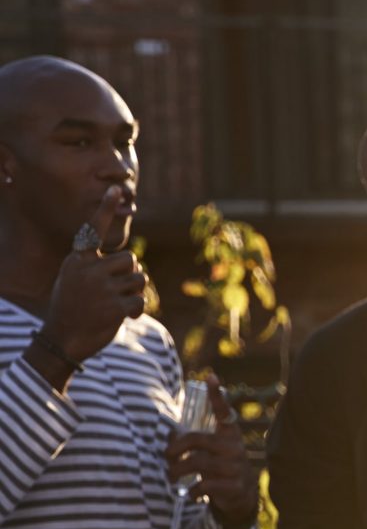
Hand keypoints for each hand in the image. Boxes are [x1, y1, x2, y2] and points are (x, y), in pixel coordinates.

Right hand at [40, 186, 148, 367]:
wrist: (62, 338)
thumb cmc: (72, 307)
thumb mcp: (75, 280)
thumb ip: (96, 266)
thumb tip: (131, 261)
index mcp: (78, 260)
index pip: (94, 230)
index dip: (106, 209)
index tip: (116, 189)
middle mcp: (88, 270)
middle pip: (130, 259)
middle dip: (129, 275)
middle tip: (113, 291)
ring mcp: (102, 288)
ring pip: (139, 278)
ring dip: (134, 292)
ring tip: (114, 304)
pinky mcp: (115, 306)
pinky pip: (141, 300)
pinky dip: (138, 309)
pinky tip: (124, 316)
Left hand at [167, 380, 256, 528]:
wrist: (241, 495)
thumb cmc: (218, 466)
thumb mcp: (210, 450)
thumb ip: (193, 440)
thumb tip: (167, 435)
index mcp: (229, 434)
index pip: (224, 411)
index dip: (217, 395)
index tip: (210, 377)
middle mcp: (235, 447)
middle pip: (197, 439)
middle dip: (175, 449)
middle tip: (166, 458)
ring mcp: (236, 466)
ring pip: (197, 463)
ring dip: (177, 471)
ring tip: (170, 477)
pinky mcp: (234, 486)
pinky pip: (205, 485)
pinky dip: (192, 491)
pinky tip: (191, 494)